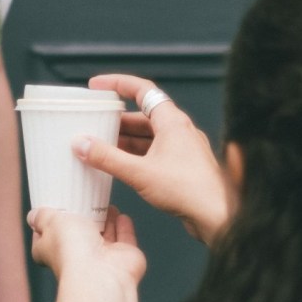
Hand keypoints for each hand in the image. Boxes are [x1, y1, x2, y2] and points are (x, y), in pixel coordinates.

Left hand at [29, 207, 144, 301]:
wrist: (100, 271)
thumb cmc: (72, 251)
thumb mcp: (50, 222)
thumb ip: (42, 216)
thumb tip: (33, 215)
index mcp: (52, 250)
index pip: (47, 236)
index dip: (49, 223)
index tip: (54, 208)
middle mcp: (77, 256)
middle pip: (79, 234)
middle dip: (83, 217)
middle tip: (85, 199)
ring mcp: (101, 256)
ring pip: (104, 235)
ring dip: (106, 219)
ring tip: (106, 203)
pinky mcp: (123, 256)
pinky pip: (124, 239)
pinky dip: (123, 227)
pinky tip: (121, 216)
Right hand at [74, 74, 235, 245]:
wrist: (218, 217)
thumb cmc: (190, 191)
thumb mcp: (140, 173)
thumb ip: (107, 158)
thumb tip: (82, 144)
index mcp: (172, 121)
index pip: (142, 90)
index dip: (117, 84)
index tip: (97, 86)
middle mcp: (179, 130)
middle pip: (142, 115)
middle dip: (116, 119)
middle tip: (93, 122)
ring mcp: (182, 149)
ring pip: (147, 136)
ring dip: (124, 139)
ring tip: (100, 145)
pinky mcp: (182, 167)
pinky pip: (153, 152)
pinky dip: (135, 155)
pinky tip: (120, 165)